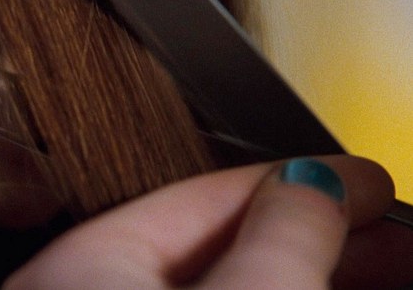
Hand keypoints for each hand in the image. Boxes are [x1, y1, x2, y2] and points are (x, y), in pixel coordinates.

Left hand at [4, 156, 412, 288]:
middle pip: (219, 248)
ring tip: (386, 271)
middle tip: (391, 232)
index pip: (195, 199)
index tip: (368, 181)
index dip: (291, 180)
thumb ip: (276, 243)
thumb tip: (316, 184)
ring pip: (232, 289)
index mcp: (78, 273)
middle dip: (314, 234)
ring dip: (312, 276)